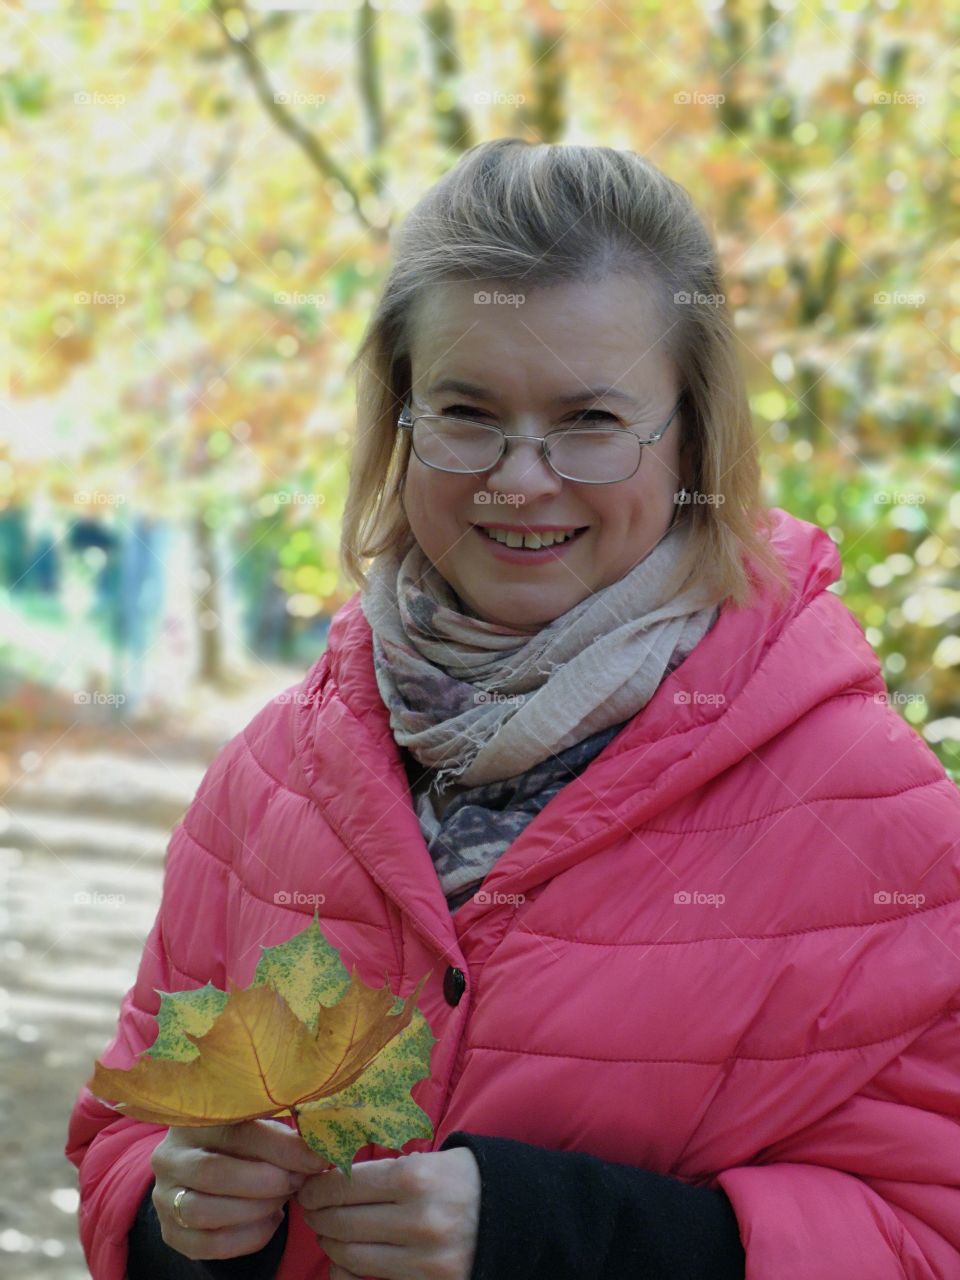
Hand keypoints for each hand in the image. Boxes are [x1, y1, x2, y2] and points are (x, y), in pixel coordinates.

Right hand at [150, 1117, 330, 1260]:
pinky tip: (270, 1222)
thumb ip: (285, 1136)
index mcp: (194, 1118)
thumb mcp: (262, 1126)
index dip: (280, 1148)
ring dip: (254, 1210)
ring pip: (203, 1211)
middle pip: (212, 1173)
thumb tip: (322, 1150)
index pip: (235, 1132)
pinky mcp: (170, 1232)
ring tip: (282, 1200)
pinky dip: (247, 1238)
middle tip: (297, 1182)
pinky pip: (207, 1245)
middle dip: (265, 1182)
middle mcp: (169, 1156)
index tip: (316, 1159)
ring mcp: (163, 1197)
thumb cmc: (247, 1140)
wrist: (214, 1168)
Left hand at [296, 1147, 480, 1279]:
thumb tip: (333, 1178)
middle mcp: (418, 1219)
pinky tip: (348, 1258)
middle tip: (312, 1209)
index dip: (318, 1188)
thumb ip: (386, 1169)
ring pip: (351, 1256)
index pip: (345, 1185)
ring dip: (330, 1244)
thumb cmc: (466, 1179)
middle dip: (318, 1216)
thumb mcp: (432, 1159)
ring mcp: (424, 1258)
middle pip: (342, 1222)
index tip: (309, 1188)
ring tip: (328, 1231)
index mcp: (416, 1177)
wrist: (519, 1215)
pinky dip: (352, 1271)